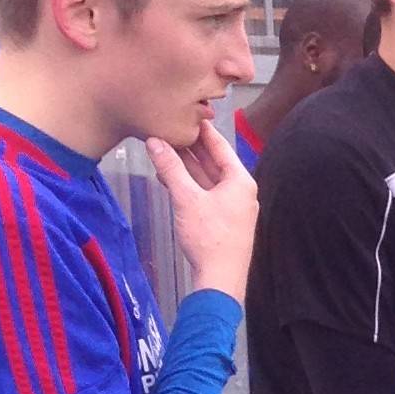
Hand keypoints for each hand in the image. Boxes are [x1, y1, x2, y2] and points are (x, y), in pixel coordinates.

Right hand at [150, 120, 256, 300]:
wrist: (220, 279)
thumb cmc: (209, 238)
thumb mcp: (186, 198)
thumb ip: (171, 168)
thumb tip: (154, 142)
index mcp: (240, 180)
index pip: (219, 146)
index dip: (201, 129)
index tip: (186, 114)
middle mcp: (240, 190)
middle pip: (212, 161)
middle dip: (189, 147)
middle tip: (168, 128)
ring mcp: (232, 206)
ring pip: (206, 178)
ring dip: (185, 166)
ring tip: (162, 148)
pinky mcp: (222, 220)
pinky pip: (204, 193)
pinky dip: (187, 184)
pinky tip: (169, 177)